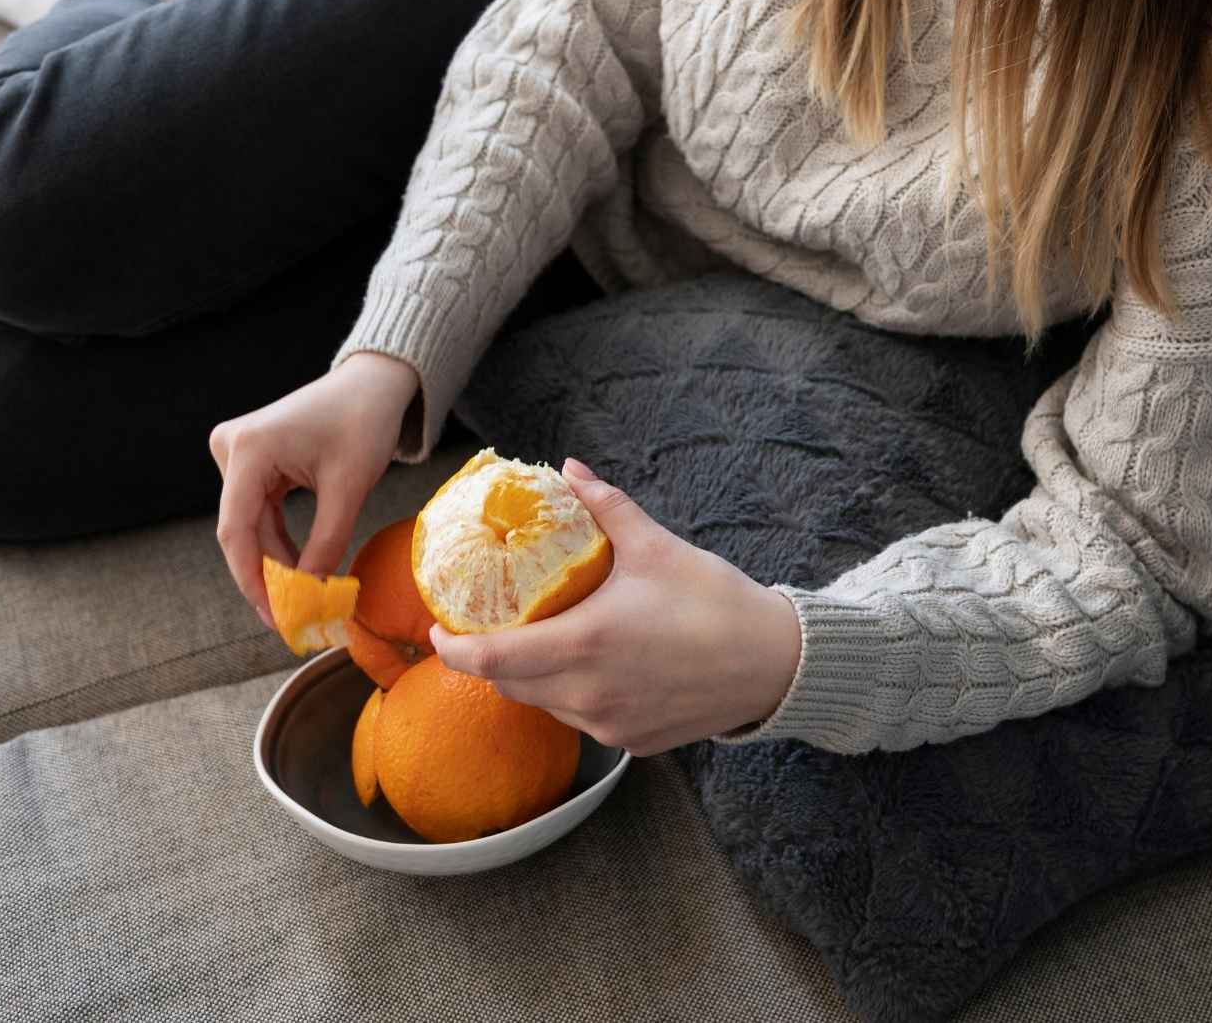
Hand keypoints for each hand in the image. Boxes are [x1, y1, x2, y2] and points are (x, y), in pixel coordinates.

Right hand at [208, 352, 417, 629]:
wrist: (372, 382)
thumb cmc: (364, 422)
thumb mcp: (349, 489)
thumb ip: (326, 544)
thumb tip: (310, 597)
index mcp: (249, 450)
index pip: (236, 532)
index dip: (253, 582)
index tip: (275, 619)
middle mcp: (232, 448)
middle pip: (241, 532)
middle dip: (267, 578)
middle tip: (291, 621)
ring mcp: (238, 453)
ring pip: (251, 526)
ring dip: (276, 563)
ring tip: (301, 602)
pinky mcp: (251, 461)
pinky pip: (260, 512)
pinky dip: (280, 542)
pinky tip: (300, 571)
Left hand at [427, 458, 803, 755]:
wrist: (775, 663)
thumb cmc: (715, 601)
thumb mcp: (655, 546)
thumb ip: (605, 507)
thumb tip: (569, 469)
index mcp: (585, 644)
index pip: (491, 660)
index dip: (452, 650)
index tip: (437, 631)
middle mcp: (589, 693)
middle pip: (509, 686)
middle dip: (490, 660)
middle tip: (489, 627)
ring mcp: (609, 724)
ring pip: (544, 705)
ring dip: (532, 678)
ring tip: (541, 641)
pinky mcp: (632, 743)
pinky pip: (582, 719)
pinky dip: (571, 695)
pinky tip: (592, 666)